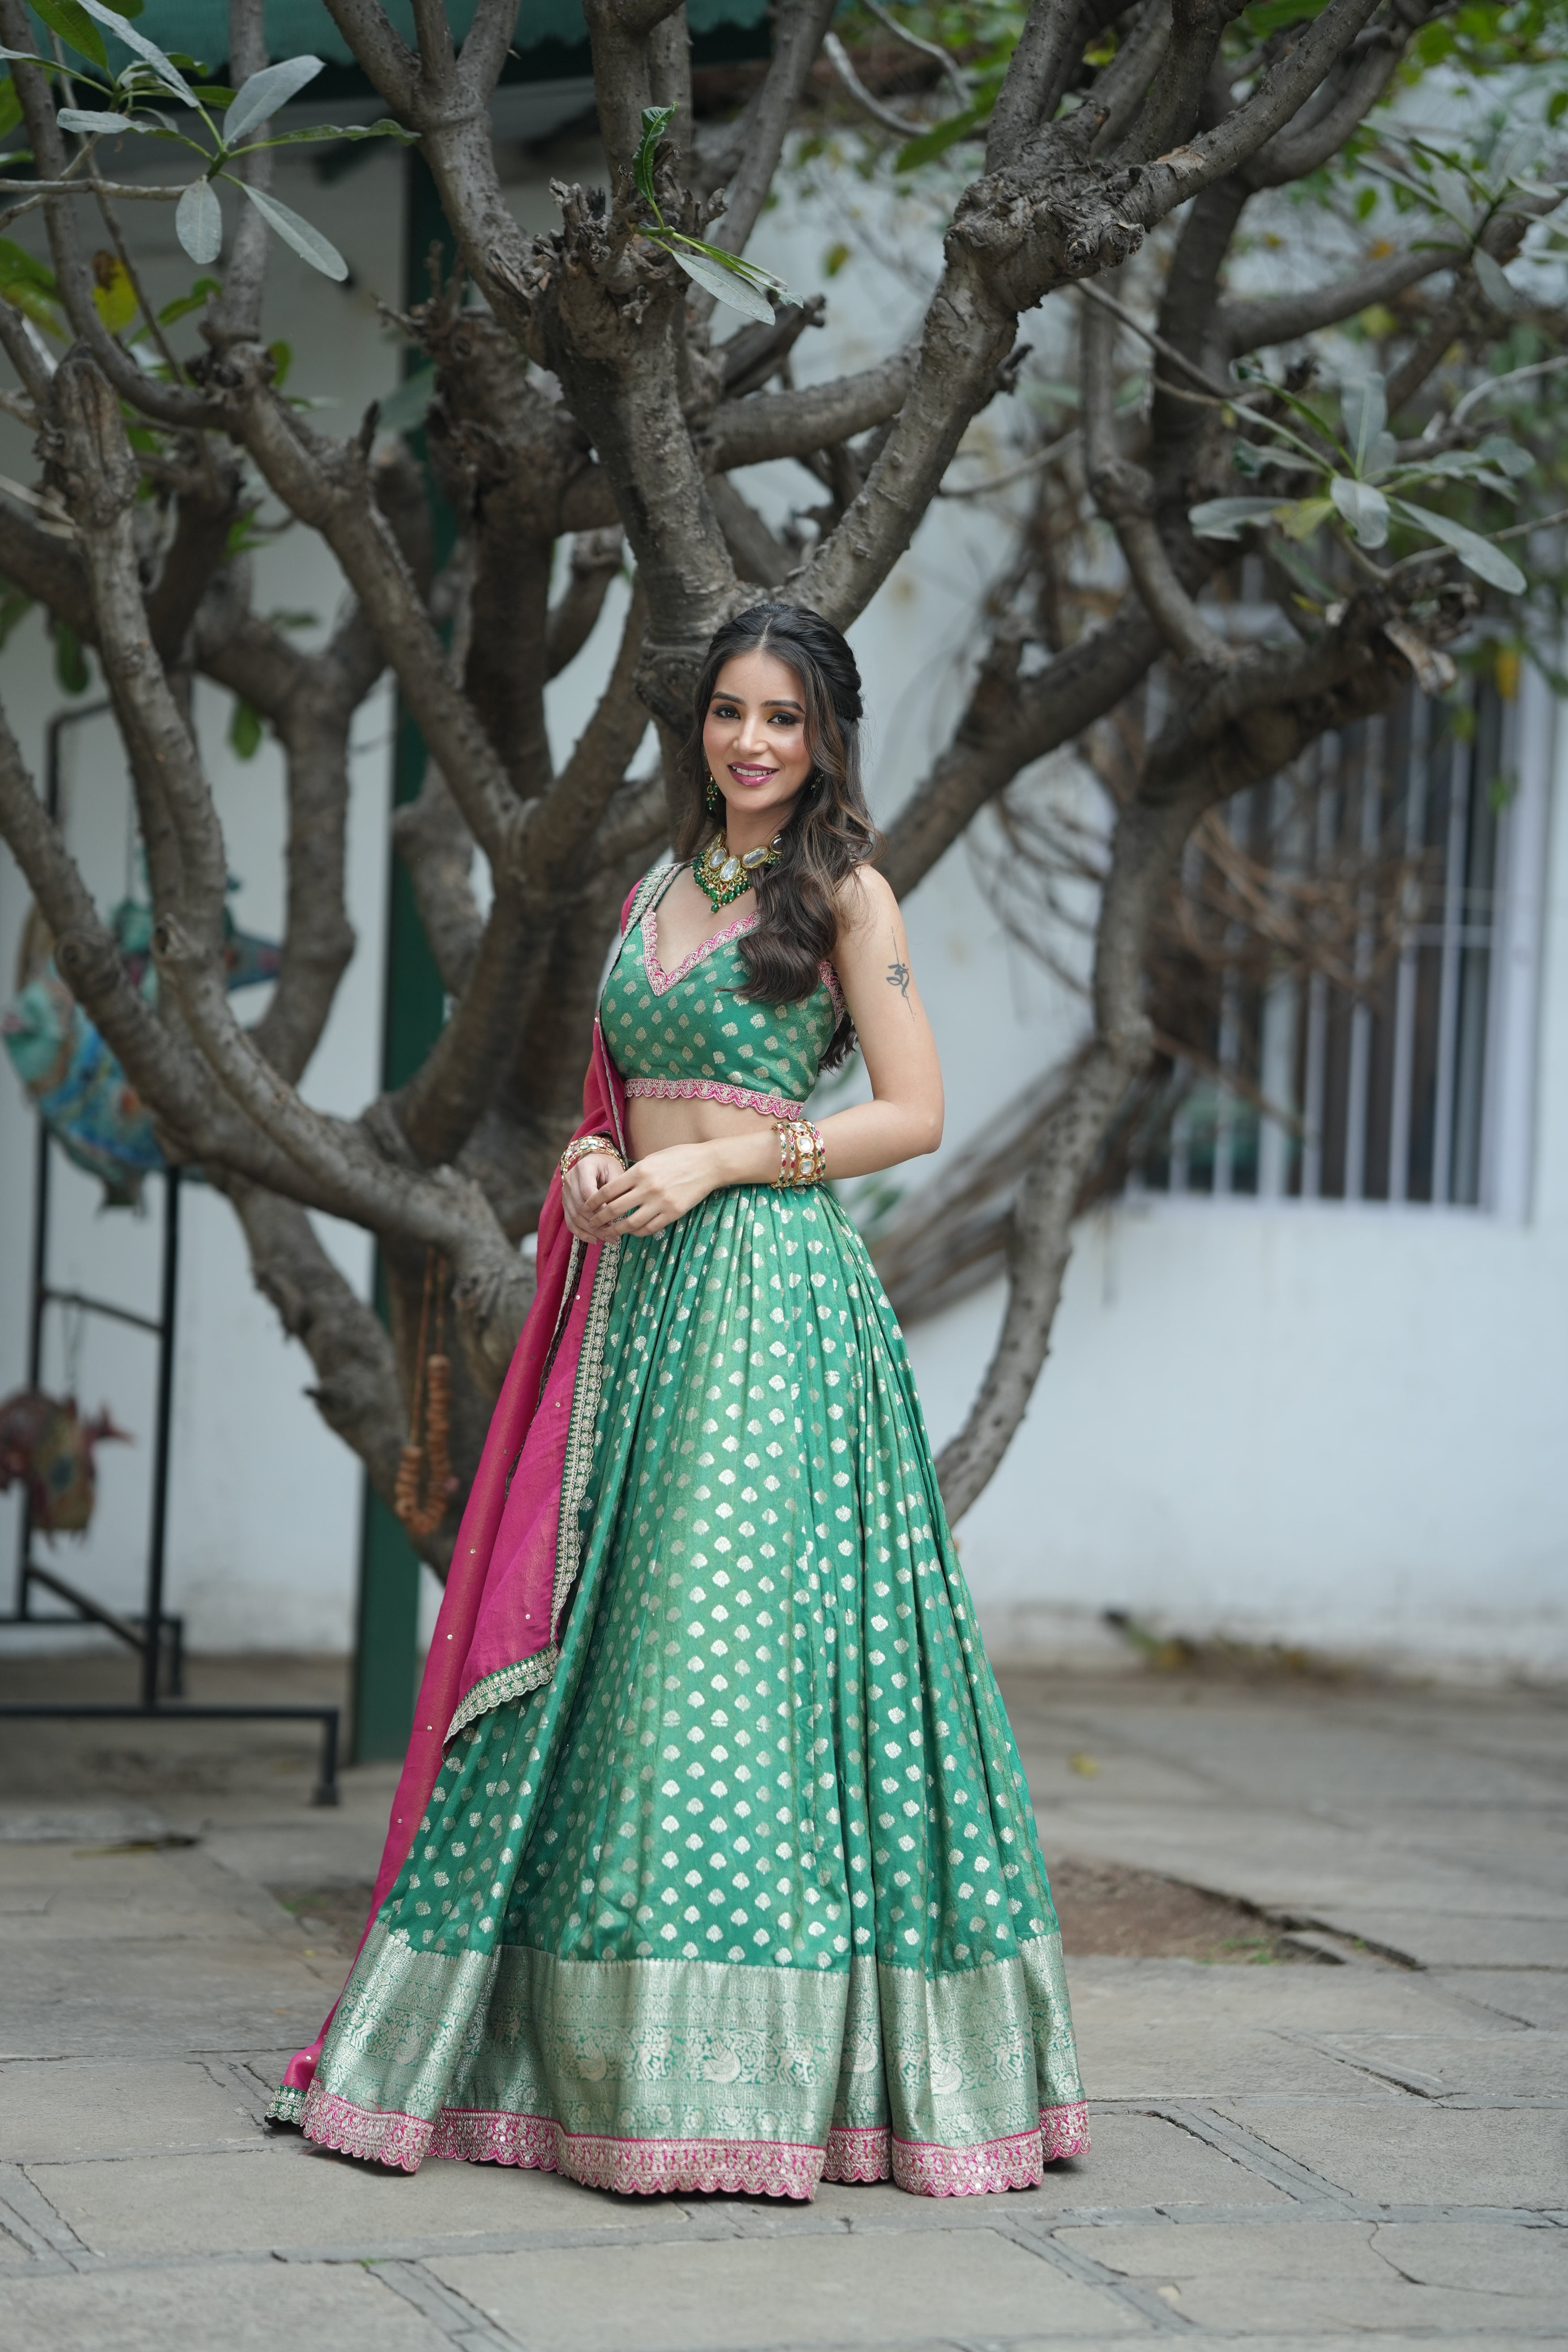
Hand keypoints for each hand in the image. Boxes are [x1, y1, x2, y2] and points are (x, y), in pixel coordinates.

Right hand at [561, 1152, 625, 1241]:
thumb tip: (615, 1211)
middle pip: (580, 1206)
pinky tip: (595, 1239)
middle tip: (614, 1234)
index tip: (613, 1217)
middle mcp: (570, 1180)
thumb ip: (615, 1188)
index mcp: (583, 1168)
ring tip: (608, 1238)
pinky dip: (581, 1233)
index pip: (587, 1191)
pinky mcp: (565, 1203)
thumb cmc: (608, 1166)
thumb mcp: (616, 1171)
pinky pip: (570, 1221)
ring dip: (591, 1231)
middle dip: (597, 1223)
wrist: (594, 1160)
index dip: (599, 1206)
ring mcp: (565, 1192)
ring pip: (574, 1216)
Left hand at [582, 1144, 721, 1236]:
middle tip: (592, 1224)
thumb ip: (635, 1174)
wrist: (708, 1164)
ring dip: (617, 1230)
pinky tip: (633, 1232)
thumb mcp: (652, 1159)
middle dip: (600, 1219)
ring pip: (630, 1223)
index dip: (594, 1201)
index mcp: (639, 1171)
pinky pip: (649, 1228)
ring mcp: (660, 1202)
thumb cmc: (680, 1157)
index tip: (586, 1207)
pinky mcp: (673, 1213)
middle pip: (615, 1209)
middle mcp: (647, 1187)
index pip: (608, 1190)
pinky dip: (638, 1232)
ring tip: (610, 1233)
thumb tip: (617, 1189)